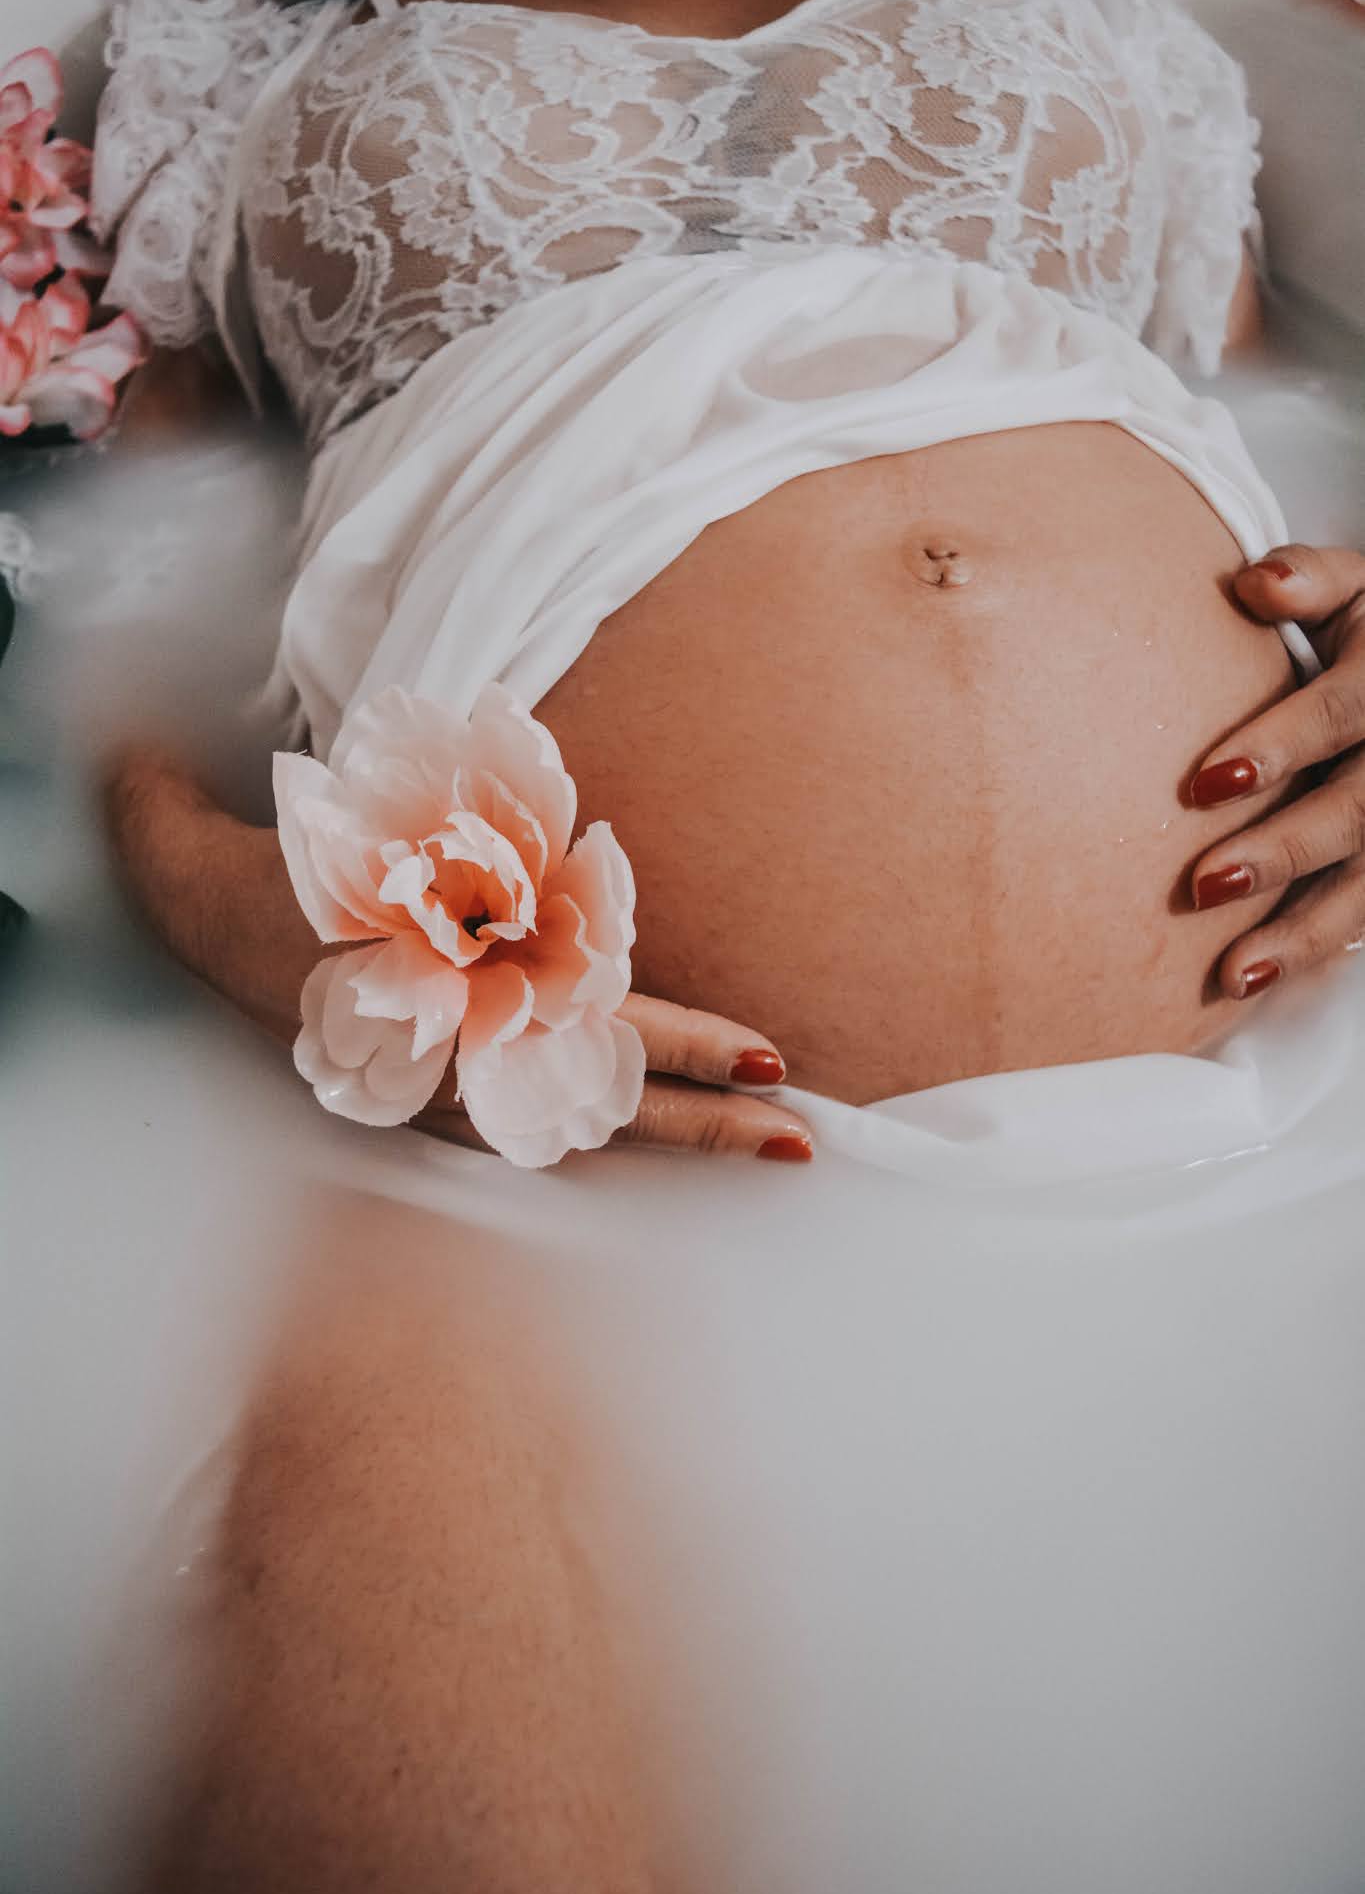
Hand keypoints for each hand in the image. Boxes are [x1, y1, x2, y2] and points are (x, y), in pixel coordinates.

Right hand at [103, 748, 815, 1163]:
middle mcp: (464, 1047)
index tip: (755, 1058)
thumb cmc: (253, 889)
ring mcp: (480, 1075)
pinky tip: (701, 1118)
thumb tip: (118, 750)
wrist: (220, 945)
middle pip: (601, 1084)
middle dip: (700, 1113)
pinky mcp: (479, 1079)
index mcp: (432, 998)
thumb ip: (173, 798)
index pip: (562, 1024)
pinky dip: (642, 1112)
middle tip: (800, 1134)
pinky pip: (576, 1107)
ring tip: (784, 1144)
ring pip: (598, 1109)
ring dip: (688, 1126)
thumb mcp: (203, 851)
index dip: (664, 1042)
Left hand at [1189, 546, 1364, 998]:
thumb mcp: (1363, 591)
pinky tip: (1255, 978)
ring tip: (1235, 971)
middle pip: (1355, 812)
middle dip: (1283, 851)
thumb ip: (1310, 580)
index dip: (1277, 746)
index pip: (1336, 714)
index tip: (1205, 782)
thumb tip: (1255, 583)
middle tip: (1203, 884)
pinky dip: (1315, 949)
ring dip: (1303, 932)